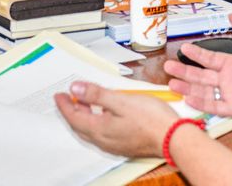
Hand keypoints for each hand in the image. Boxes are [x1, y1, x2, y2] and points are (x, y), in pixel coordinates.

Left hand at [54, 81, 179, 157]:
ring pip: (90, 130)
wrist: (173, 138)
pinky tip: (103, 113)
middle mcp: (104, 140)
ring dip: (84, 116)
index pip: (74, 117)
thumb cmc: (151, 119)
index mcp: (100, 130)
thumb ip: (96, 95)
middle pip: (80, 125)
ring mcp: (114, 144)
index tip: (58, 95)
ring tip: (83, 102)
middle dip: (71, 111)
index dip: (64, 105)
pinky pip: (101, 133)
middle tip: (67, 97)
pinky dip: (95, 121)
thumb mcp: (121, 100)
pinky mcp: (123, 144)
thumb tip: (76, 88)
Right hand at [165, 14, 231, 117]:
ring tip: (173, 83)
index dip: (196, 54)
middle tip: (168, 67)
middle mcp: (230, 79)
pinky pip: (217, 106)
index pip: (209, 59)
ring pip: (205, 91)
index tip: (184, 48)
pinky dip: (203, 103)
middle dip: (184, 71)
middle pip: (201, 76)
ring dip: (188, 88)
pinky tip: (190, 99)